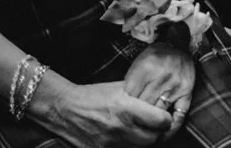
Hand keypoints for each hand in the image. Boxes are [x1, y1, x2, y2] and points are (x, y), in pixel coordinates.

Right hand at [30, 73, 174, 146]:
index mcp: (127, 108)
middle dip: (160, 133)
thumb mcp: (120, 88)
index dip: (167, 119)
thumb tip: (161, 99)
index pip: (161, 121)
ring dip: (144, 141)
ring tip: (143, 132)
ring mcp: (109, 143)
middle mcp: (120, 128)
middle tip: (158, 127)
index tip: (165, 116)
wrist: (63, 109)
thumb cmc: (93, 95)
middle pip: (153, 140)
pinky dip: (128, 146)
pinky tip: (127, 137)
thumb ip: (141, 95)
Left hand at [123, 42, 197, 139]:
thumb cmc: (156, 56)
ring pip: (158, 112)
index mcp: (147, 67)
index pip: (130, 96)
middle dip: (137, 111)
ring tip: (146, 118)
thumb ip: (131, 81)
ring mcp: (176, 85)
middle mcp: (162, 76)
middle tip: (134, 114)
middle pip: (143, 105)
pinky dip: (170, 123)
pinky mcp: (187, 92)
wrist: (180, 46)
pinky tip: (163, 125)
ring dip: (151, 117)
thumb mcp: (139, 61)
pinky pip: (179, 114)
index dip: (125, 103)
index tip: (124, 106)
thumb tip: (124, 104)